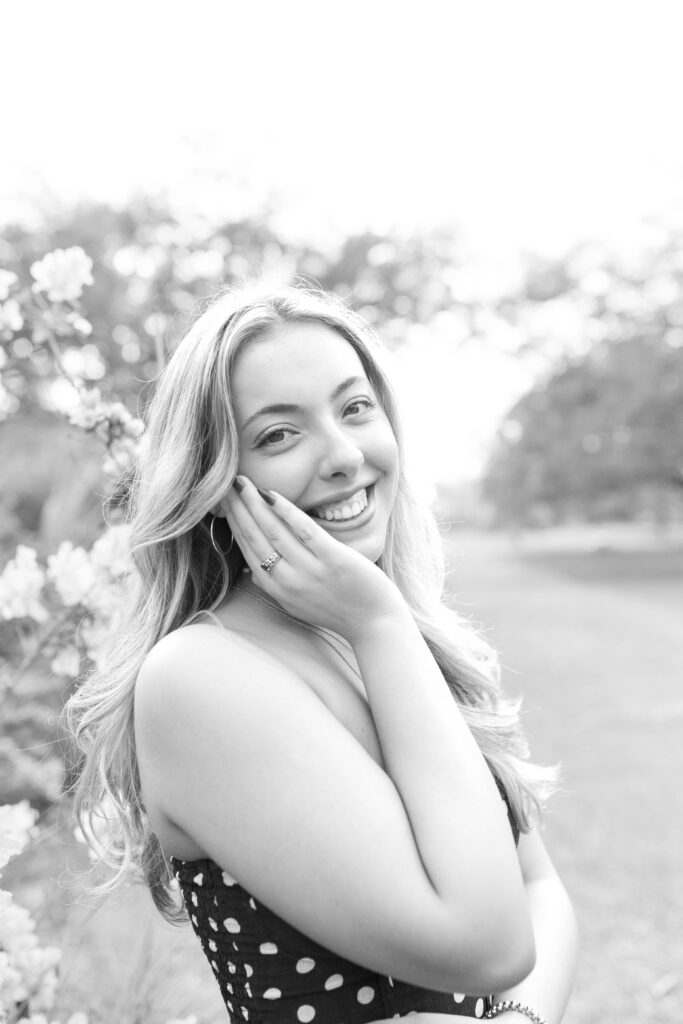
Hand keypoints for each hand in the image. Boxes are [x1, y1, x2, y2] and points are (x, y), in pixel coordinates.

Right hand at [222, 475, 402, 641]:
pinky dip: (287, 512)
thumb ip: (275, 586)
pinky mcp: (333, 560)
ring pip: (273, 531)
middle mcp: (288, 581)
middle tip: (224, 484)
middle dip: (236, 508)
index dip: (233, 523)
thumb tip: (252, 571)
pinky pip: (305, 531)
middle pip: (254, 537)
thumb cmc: (338, 610)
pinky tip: (273, 495)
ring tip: (242, 482)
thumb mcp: (297, 604)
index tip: (223, 501)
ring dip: (254, 504)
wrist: (374, 623)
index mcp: (277, 589)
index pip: (247, 549)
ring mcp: (310, 571)